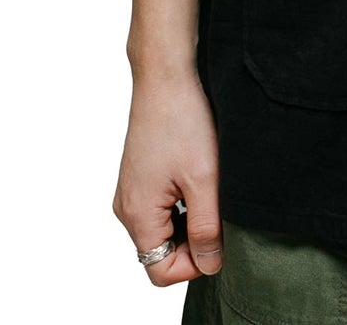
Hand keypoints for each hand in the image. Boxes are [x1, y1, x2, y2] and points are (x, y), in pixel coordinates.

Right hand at [112, 68, 223, 287]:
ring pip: (163, 229)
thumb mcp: (204, 180)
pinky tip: (199, 177)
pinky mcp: (139, 177)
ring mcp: (131, 191)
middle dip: (194, 241)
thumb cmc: (183, 120)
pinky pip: (160, 209)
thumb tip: (210, 264)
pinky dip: (182, 204)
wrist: (166, 75)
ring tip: (210, 188)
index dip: (194, 263)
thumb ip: (206, 229)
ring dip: (190, 220)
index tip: (219, 235)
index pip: (160, 271)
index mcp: (137, 214)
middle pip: (161, 252)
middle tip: (219, 208)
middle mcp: (127, 208)